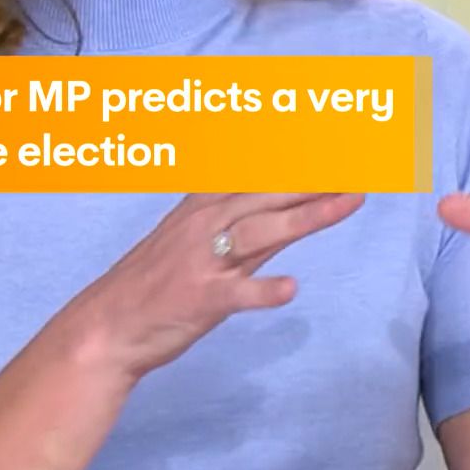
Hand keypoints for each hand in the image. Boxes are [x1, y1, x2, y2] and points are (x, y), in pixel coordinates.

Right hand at [64, 190, 365, 385]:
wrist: (108, 325)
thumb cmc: (156, 281)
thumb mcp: (197, 238)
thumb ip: (245, 221)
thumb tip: (290, 202)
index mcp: (204, 205)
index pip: (261, 176)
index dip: (301, 161)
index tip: (340, 145)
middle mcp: (205, 224)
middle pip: (270, 196)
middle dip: (318, 180)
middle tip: (361, 167)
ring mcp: (202, 261)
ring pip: (260, 232)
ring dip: (307, 216)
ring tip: (349, 202)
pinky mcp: (199, 299)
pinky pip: (236, 293)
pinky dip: (263, 291)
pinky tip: (292, 289)